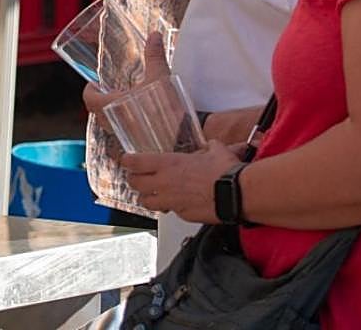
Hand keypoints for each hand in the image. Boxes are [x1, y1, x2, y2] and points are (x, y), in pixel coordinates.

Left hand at [82, 29, 171, 131]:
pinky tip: (139, 117)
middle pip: (97, 112)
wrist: (181, 140)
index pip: (89, 99)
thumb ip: (154, 56)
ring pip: (109, 123)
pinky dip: (124, 123)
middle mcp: (114, 122)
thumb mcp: (160, 78)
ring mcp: (124, 136)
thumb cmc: (165, 111)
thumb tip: (154, 36)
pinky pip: (122, 133)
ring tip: (123, 102)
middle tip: (108, 91)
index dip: (89, 91)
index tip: (93, 84)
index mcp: (112, 106)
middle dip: (100, 101)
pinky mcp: (136, 144)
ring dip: (111, 113)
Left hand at [120, 139, 240, 221]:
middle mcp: (165, 183)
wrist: (236, 194)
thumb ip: (209, 148)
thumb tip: (212, 145)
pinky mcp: (182, 215)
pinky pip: (170, 212)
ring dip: (147, 198)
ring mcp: (171, 201)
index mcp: (168, 164)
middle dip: (133, 180)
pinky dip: (170, 209)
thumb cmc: (225, 172)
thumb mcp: (216, 150)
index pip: (135, 162)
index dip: (127, 161)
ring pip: (146, 202)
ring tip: (151, 195)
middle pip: (135, 183)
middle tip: (136, 178)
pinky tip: (177, 204)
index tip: (125, 160)